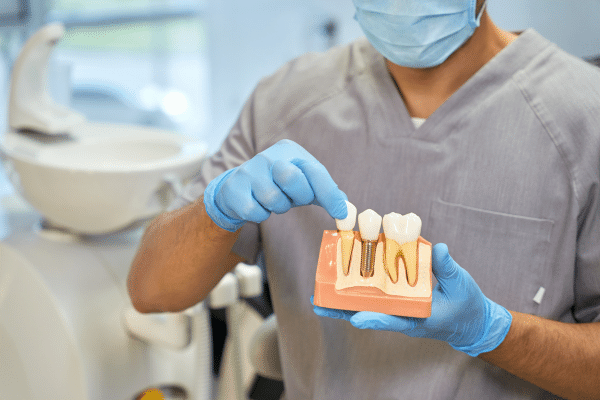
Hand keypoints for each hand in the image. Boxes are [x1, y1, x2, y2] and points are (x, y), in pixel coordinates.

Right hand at [204, 139, 347, 231]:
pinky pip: (256, 212)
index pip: (314, 170)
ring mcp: (249, 171)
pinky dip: (261, 215)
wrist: (237, 189)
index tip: (340, 213)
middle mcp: (268, 156)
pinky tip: (257, 205)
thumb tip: (346, 208)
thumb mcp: (303, 184)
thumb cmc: (277, 186)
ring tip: (273, 200)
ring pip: (273, 199)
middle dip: (298, 196)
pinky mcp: (235, 189)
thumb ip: (325, 192)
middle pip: (292, 178)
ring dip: (278, 207)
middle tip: (294, 198)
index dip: (329, 193)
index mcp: (289, 150)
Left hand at [313, 243, 512, 356]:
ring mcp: (398, 309)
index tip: (357, 319)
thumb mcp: (461, 285)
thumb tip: (438, 249)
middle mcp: (403, 315)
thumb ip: (447, 268)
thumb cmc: (467, 305)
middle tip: (318, 305)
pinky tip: (342, 280)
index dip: (375, 319)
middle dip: (344, 311)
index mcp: (418, 317)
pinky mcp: (398, 301)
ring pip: (367, 306)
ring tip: (320, 295)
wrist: (471, 320)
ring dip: (344, 301)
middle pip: (369, 314)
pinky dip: (359, 290)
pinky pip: (375, 297)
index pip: (394, 319)